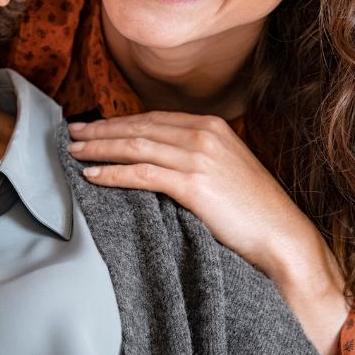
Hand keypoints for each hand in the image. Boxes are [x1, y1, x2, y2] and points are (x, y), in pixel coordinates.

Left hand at [68, 112, 348, 354]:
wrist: (282, 235)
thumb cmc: (253, 210)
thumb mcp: (224, 168)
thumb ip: (193, 155)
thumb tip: (155, 157)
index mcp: (211, 126)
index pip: (152, 119)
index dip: (119, 122)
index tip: (94, 127)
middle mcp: (204, 134)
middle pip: (139, 128)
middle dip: (101, 130)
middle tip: (72, 134)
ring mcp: (199, 157)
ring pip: (135, 146)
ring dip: (100, 148)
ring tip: (74, 152)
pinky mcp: (194, 184)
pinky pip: (142, 174)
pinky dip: (113, 172)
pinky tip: (93, 175)